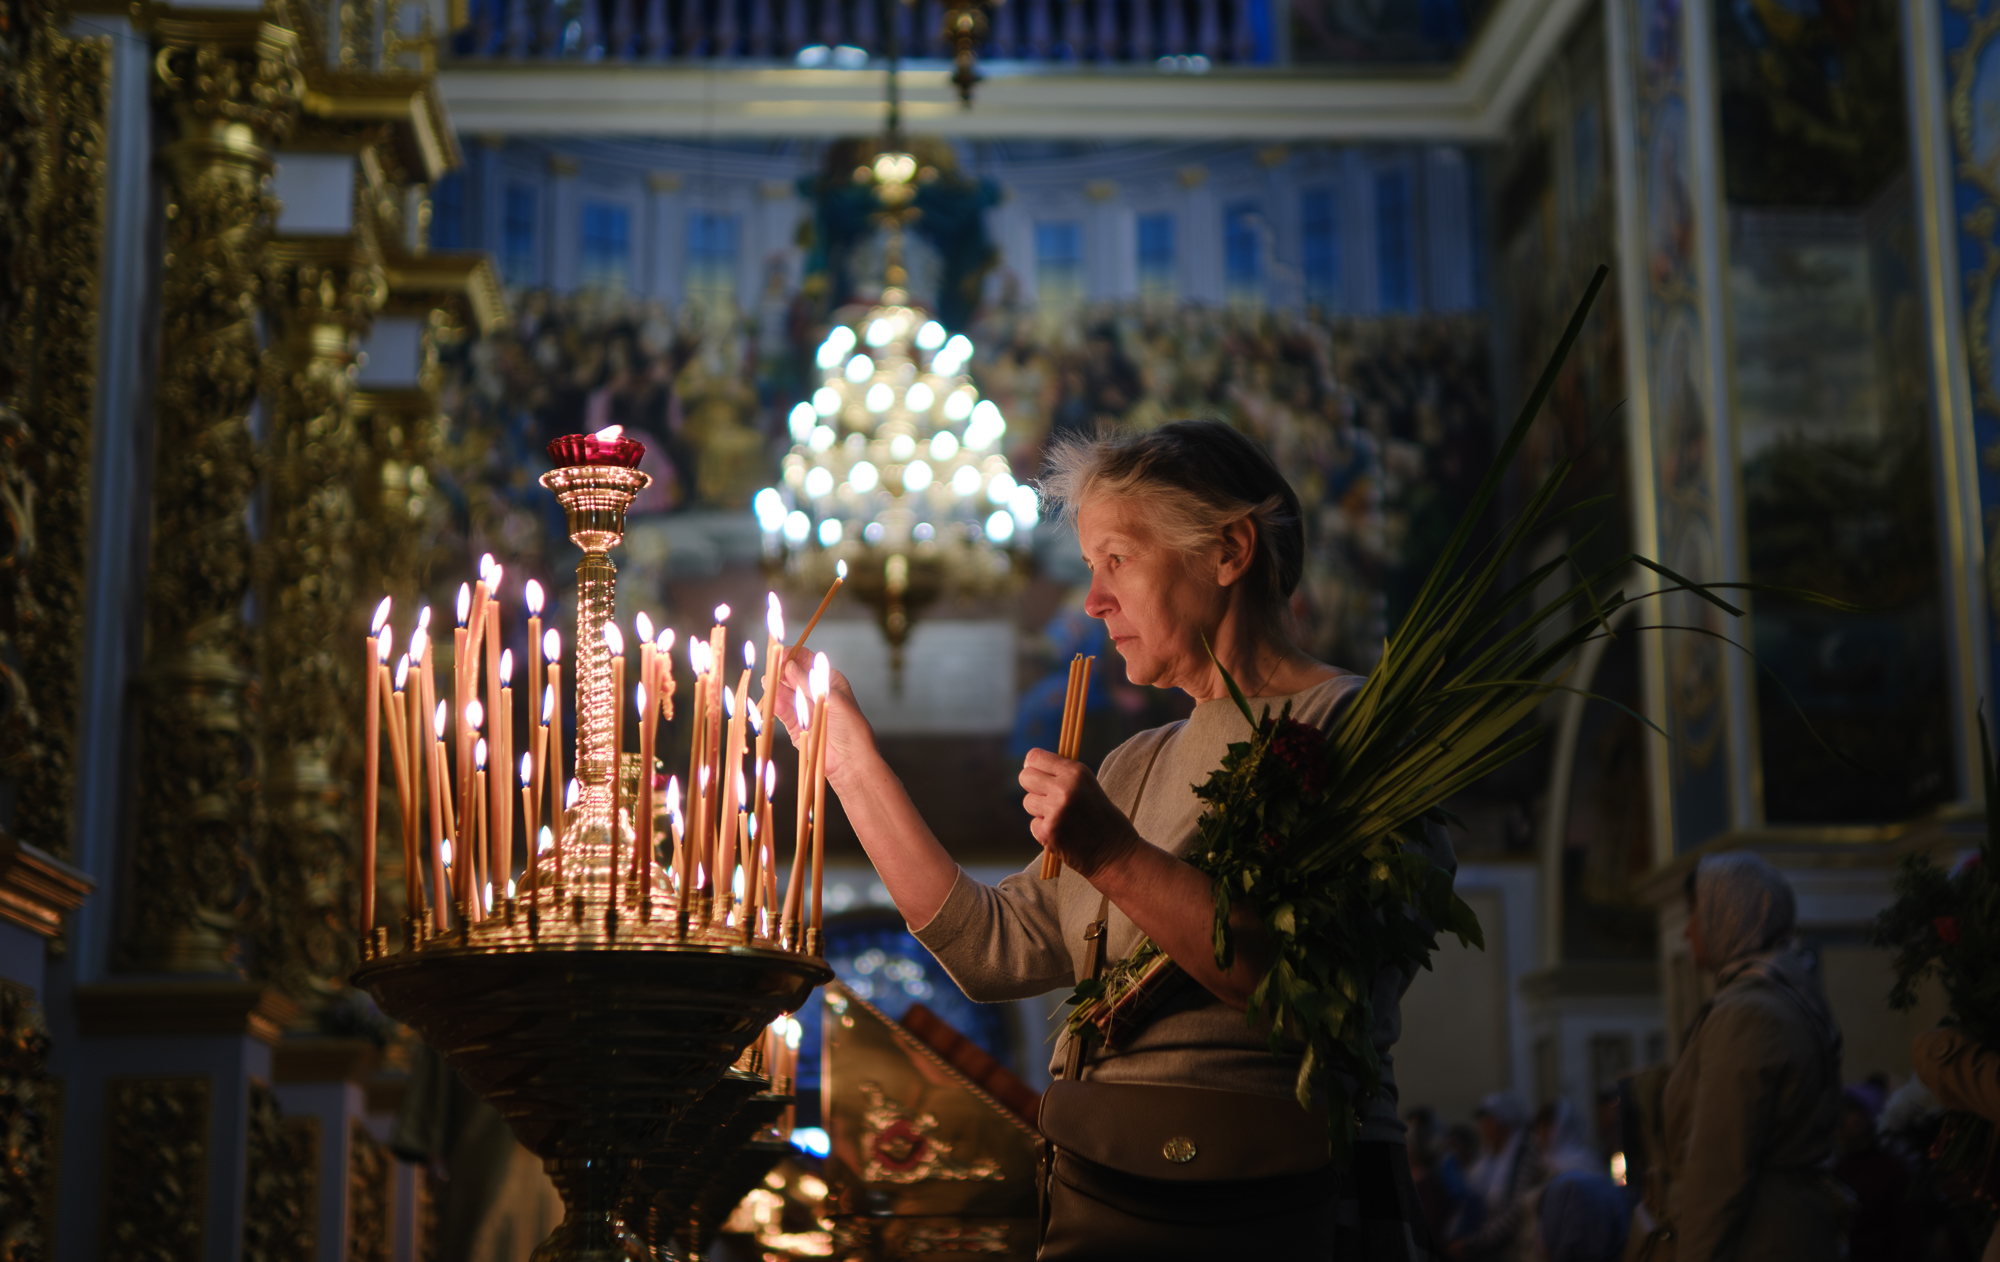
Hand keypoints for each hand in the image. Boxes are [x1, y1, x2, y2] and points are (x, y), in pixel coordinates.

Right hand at [777, 651, 878, 784]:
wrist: (850, 760)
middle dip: (781, 671)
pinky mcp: (795, 725)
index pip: (807, 662)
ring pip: (785, 693)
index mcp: (828, 681)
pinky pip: (782, 711)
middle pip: (792, 676)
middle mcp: (814, 692)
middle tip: (771, 668)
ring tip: (769, 683)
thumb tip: (788, 666)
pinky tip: (772, 699)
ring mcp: (804, 709)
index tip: (781, 653)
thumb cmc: (850, 727)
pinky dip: (776, 704)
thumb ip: (809, 684)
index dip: (793, 656)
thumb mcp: (832, 700)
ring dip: (776, 687)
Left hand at [1018, 748, 1141, 878]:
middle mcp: (1064, 788)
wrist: (1115, 851)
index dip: (1032, 766)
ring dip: (1040, 810)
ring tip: (1062, 818)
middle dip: (1032, 786)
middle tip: (1046, 796)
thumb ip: (1063, 774)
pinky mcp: (1048, 832)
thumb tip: (1030, 765)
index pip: (1034, 757)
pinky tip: (1063, 833)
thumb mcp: (1088, 785)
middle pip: (1025, 777)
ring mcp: (1055, 811)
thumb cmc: (1102, 817)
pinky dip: (1045, 830)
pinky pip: (1034, 825)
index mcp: (1076, 772)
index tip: (1037, 773)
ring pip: (1028, 802)